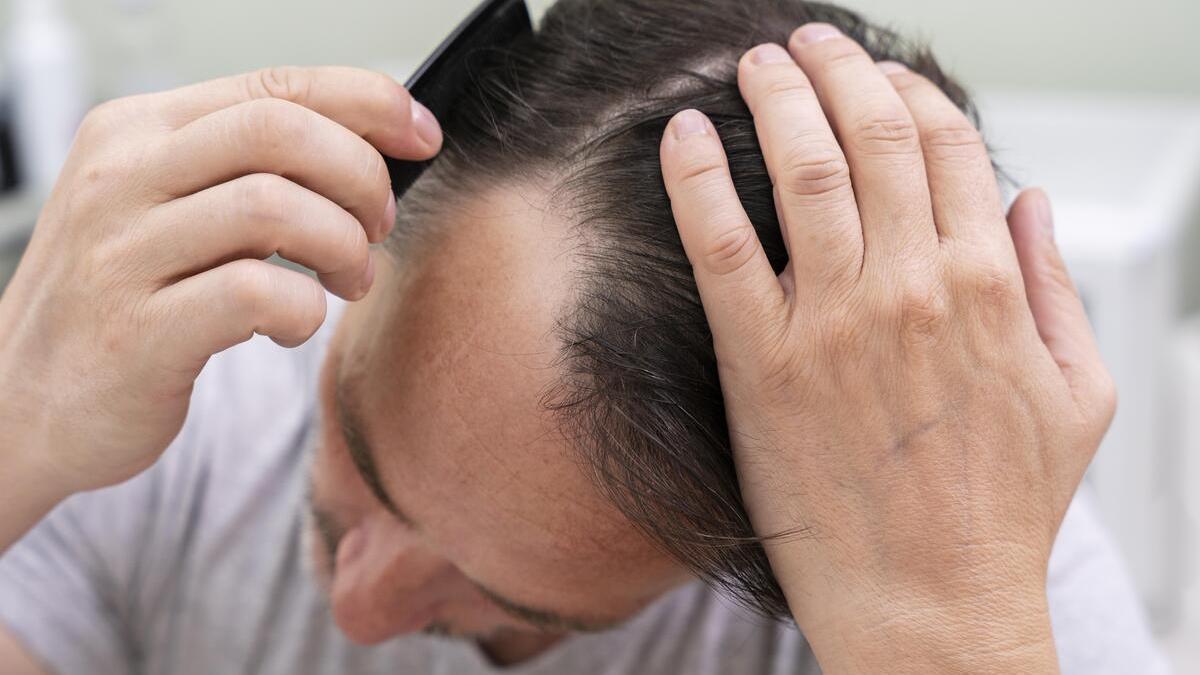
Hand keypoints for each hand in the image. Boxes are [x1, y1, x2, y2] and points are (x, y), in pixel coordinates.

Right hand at [0, 67, 440, 506]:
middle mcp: (121, 177)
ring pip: (275, 206)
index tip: (421, 134)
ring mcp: (121, 253)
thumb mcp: (163, 211)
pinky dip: (304, 309)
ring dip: (342, 245)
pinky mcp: (137, 331)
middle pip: (280, 131)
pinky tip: (292, 325)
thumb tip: (368, 151)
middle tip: (379, 226)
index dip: (367, 102)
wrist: (21, 406)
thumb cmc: (119, 303)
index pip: (273, 86)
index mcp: (136, 131)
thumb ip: (242, 172)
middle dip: (361, 175)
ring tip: (346, 279)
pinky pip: (256, 293)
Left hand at [659, 25, 1112, 673]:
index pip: (950, 146)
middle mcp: (910, 288)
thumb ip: (1057, 290)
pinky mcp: (762, 365)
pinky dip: (697, 181)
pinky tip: (682, 138)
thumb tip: (1029, 204)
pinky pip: (722, 248)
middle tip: (806, 44)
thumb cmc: (999, 512)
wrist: (931, 604)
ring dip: (774, 101)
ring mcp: (832, 323)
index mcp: (987, 286)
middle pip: (874, 137)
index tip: (882, 76)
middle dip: (838, 70)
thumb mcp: (1077, 397)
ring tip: (753, 65)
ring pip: (803, 173)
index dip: (911, 92)